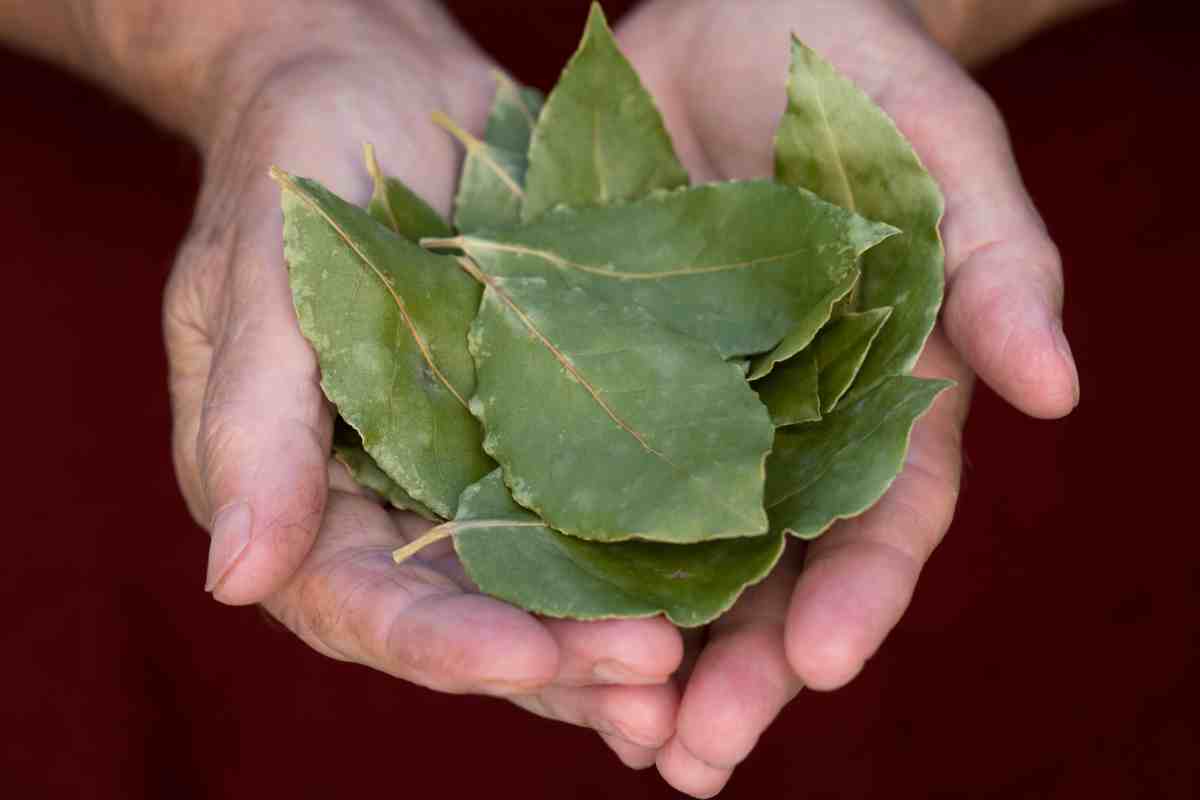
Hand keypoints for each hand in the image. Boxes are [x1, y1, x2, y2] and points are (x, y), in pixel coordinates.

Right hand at [162, 0, 680, 752]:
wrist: (375, 85)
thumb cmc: (293, 163)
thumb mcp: (258, 277)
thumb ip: (252, 425)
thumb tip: (234, 580)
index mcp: (300, 495)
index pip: (362, 601)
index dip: (439, 642)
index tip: (523, 660)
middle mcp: (391, 505)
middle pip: (469, 618)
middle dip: (556, 661)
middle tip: (653, 688)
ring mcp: (474, 472)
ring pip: (544, 584)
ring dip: (613, 635)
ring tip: (694, 673)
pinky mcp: (547, 430)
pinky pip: (599, 506)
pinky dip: (652, 554)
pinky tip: (723, 588)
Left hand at [615, 0, 1079, 792]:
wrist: (735, 16)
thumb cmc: (852, 71)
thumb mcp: (935, 144)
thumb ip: (997, 259)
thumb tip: (1056, 389)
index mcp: (881, 389)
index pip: (884, 515)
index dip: (861, 593)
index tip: (816, 663)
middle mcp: (784, 422)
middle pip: (772, 570)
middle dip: (741, 667)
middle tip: (695, 757)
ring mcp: (691, 409)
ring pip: (674, 555)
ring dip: (648, 650)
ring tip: (620, 740)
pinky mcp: (601, 375)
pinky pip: (580, 480)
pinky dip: (564, 560)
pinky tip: (532, 629)